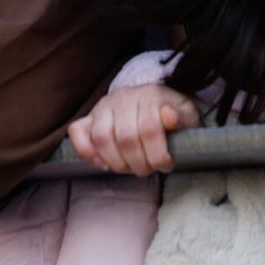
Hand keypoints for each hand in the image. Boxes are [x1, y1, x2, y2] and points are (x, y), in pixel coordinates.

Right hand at [67, 83, 197, 175]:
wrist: (153, 100)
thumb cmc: (172, 113)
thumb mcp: (187, 113)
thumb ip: (182, 117)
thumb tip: (170, 116)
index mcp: (149, 94)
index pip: (149, 129)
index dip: (158, 154)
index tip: (166, 164)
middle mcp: (123, 97)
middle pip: (126, 138)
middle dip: (140, 163)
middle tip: (149, 169)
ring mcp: (103, 106)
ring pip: (102, 137)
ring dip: (117, 162)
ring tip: (130, 168)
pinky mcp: (89, 116)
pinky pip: (77, 131)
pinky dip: (86, 151)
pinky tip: (102, 164)